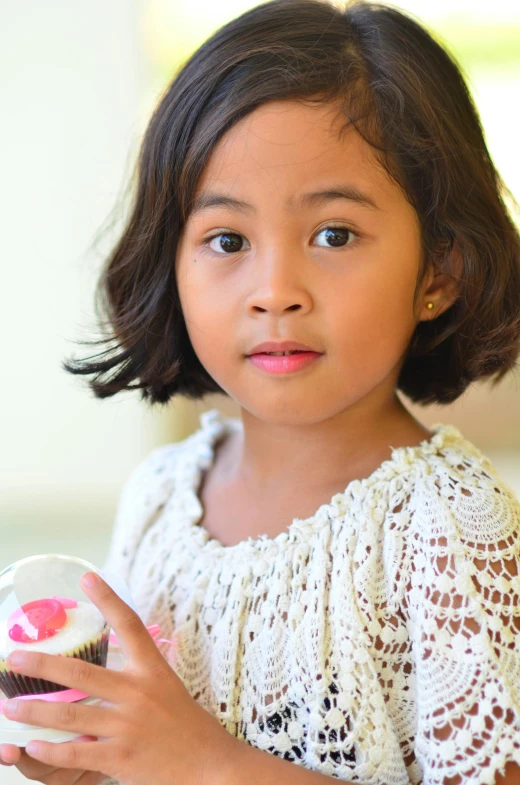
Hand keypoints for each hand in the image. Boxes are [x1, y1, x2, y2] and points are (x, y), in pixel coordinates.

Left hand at [1, 572, 240, 784]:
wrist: (211, 765)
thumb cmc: (187, 726)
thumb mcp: (167, 688)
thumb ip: (139, 676)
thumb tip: (109, 663)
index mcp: (153, 670)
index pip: (129, 625)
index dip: (109, 598)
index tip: (88, 577)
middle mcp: (138, 692)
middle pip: (81, 671)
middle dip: (43, 663)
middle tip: (15, 656)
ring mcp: (128, 726)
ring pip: (69, 715)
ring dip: (34, 710)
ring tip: (9, 705)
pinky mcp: (121, 758)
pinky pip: (75, 754)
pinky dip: (50, 751)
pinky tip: (32, 746)